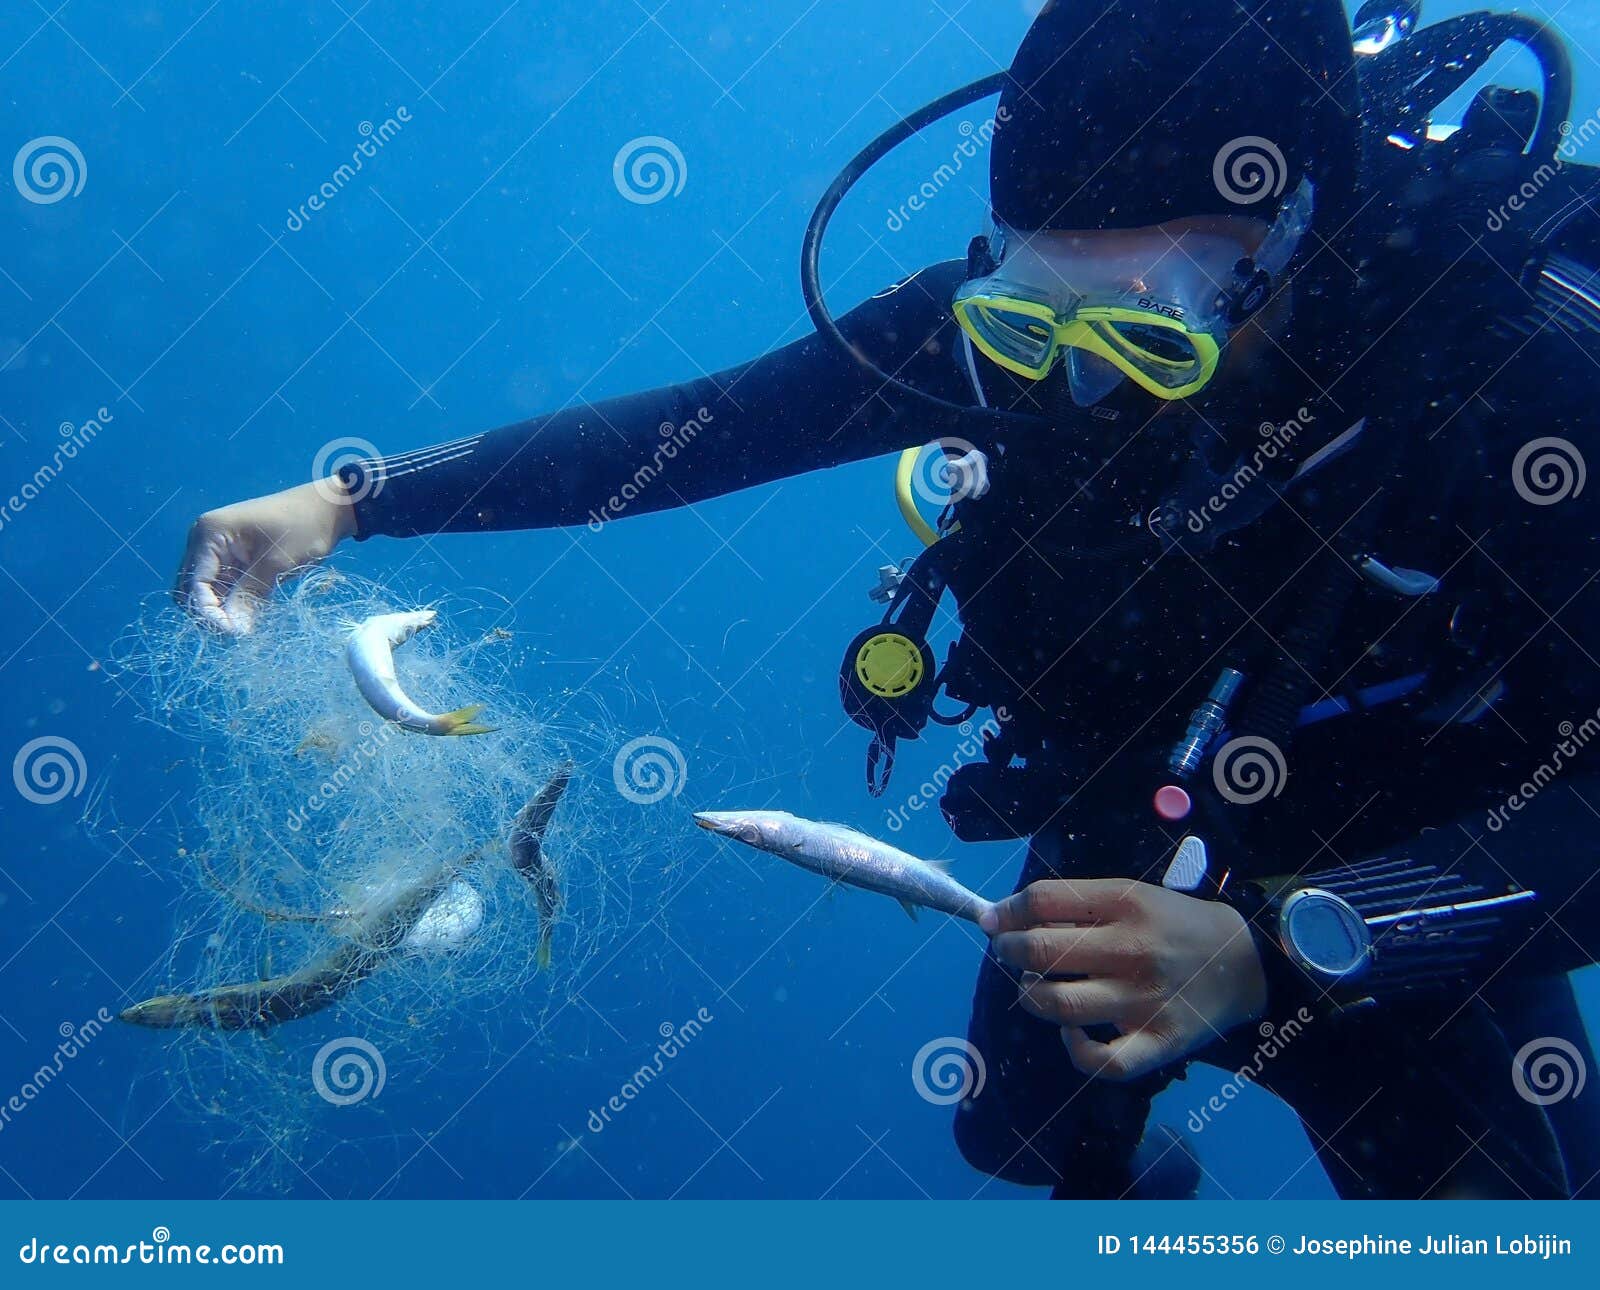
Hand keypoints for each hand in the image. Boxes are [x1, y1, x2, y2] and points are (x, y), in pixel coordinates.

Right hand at [175, 480, 356, 633]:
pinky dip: (230, 602)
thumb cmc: (303, 528)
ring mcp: (216, 549)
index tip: (232, 634)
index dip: (208, 612)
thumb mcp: (277, 564)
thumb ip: (250, 596)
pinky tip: (247, 616)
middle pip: (190, 588)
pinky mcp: (230, 558)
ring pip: (204, 590)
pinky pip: (221, 586)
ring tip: (244, 628)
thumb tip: (233, 631)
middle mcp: (203, 540)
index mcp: (209, 534)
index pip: (194, 582)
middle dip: (209, 613)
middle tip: (237, 634)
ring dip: (219, 610)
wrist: (326, 508)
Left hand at [980, 879, 1267, 1081]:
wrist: (1244, 963)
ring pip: (1060, 1005)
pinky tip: (1072, 1031)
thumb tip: (1008, 917)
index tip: (993, 920)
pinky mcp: (1158, 1042)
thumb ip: (1076, 904)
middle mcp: (1132, 949)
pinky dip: (1076, 1050)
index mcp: (1124, 902)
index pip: (1044, 899)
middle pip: (1043, 951)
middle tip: (1007, 951)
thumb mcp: (1131, 895)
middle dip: (1008, 950)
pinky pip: (1103, 1062)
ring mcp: (1144, 1000)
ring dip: (1029, 996)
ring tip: (1032, 987)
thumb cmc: (1173, 925)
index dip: (1007, 910)